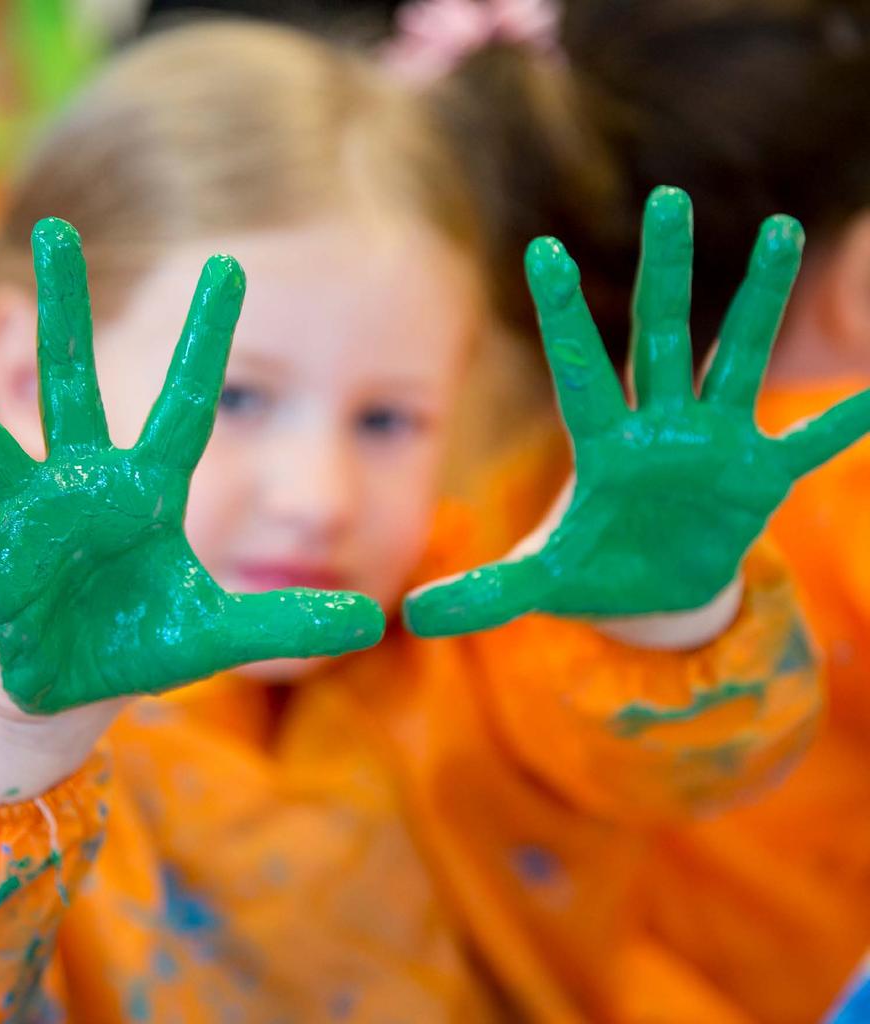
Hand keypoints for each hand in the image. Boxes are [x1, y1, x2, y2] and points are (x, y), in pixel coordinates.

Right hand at [0, 219, 383, 712]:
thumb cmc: (144, 643)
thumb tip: (373, 618)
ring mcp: (30, 526)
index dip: (208, 340)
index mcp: (147, 493)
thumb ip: (289, 618)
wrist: (77, 682)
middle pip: (76, 387)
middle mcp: (83, 490)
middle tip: (51, 232)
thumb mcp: (223, 633)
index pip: (188, 403)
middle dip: (63, 313)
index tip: (230, 267)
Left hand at [406, 186, 869, 636]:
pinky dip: (844, 421)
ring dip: (759, 303)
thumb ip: (484, 593)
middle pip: (660, 341)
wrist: (651, 590)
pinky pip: (807, 442)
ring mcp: (713, 447)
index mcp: (602, 449)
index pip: (579, 375)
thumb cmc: (590, 572)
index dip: (563, 319)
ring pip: (737, 363)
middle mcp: (657, 431)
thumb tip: (413, 615)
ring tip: (783, 231)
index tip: (542, 253)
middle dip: (667, 275)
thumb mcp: (538, 584)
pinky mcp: (758, 477)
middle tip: (668, 200)